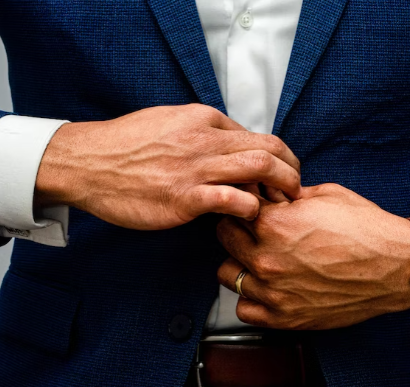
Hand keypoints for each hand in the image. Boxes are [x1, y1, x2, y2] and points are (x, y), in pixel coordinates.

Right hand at [35, 104, 300, 229]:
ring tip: (285, 205)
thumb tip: (229, 145)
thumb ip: (201, 132)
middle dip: (292, 169)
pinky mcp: (186, 198)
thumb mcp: (167, 121)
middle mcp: (205, 139)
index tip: (280, 174)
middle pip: (268, 149)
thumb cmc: (125, 146)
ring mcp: (196, 168)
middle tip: (296, 188)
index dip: (276, 157)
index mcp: (202, 119)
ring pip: (259, 169)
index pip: (256, 136)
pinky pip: (234, 201)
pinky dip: (251, 210)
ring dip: (281, 188)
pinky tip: (248, 218)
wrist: (88, 163)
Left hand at [217, 184, 409, 329]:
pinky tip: (267, 288)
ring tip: (261, 260)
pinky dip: (251, 299)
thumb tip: (267, 194)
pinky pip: (244, 310)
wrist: (397, 267)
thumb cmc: (366, 230)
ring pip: (227, 274)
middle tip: (255, 231)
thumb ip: (286, 196)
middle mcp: (266, 259)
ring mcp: (273, 292)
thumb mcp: (325, 196)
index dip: (242, 205)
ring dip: (239, 264)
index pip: (232, 209)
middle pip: (224, 239)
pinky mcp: (284, 318)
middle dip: (237, 230)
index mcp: (273, 225)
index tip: (251, 208)